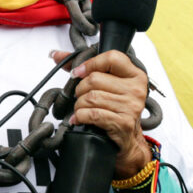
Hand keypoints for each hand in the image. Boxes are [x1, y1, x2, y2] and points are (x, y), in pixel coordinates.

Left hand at [51, 49, 151, 178]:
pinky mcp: (123, 122)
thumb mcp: (106, 84)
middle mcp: (136, 89)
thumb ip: (83, 67)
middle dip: (80, 89)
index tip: (79, 72)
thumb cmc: (115, 108)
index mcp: (135, 75)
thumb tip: (56, 55)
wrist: (127, 138)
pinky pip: (92, 114)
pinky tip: (79, 119)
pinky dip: (80, 116)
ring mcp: (131, 106)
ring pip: (90, 97)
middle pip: (94, 79)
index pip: (112, 58)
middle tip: (81, 96)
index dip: (90, 64)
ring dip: (79, 105)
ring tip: (81, 109)